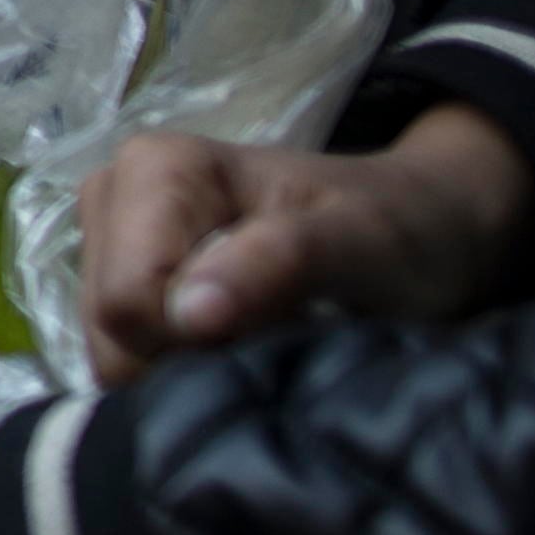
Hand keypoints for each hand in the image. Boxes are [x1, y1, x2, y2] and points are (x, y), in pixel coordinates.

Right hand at [73, 104, 533, 383]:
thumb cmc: (395, 228)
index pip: (127, 303)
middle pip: (111, 328)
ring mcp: (115, 236)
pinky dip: (182, 366)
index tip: (275, 332)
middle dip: (188, 357)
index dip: (194, 344)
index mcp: (154, 169)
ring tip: (261, 340)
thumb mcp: (357, 240)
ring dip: (188, 365)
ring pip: (114, 347)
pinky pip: (126, 350)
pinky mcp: (126, 275)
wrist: (423, 225)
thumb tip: (188, 314)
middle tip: (275, 338)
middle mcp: (115, 192)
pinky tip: (237, 345)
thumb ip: (276, 263)